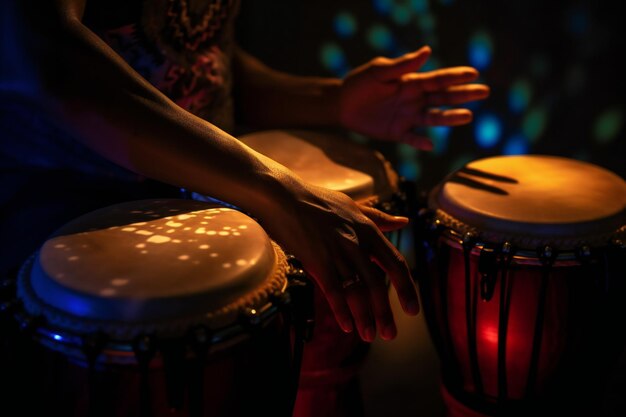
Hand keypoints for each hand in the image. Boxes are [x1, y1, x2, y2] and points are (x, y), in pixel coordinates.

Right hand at [257, 176, 418, 341]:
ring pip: (357, 292)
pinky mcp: (317, 260)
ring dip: (364, 317)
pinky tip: (346, 325)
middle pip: (378, 284)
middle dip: (385, 313)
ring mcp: (338, 252)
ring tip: (368, 336)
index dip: (406, 288)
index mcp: (369, 229)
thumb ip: (379, 217)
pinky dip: (341, 311)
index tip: (412, 309)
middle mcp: (357, 243)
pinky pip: (334, 292)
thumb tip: (403, 221)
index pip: (395, 263)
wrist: (283, 196)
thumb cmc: (316, 200)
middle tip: (389, 334)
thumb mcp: (352, 206)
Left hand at [339, 45, 489, 148]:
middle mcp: (414, 100)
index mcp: (412, 82)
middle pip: (443, 97)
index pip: (438, 79)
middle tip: (484, 92)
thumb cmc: (360, 83)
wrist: (342, 104)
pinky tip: (430, 144)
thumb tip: (427, 51)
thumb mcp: (379, 71)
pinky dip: (420, 142)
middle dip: (463, 95)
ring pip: (433, 118)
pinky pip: (411, 138)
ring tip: (467, 117)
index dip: (456, 76)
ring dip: (450, 118)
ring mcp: (407, 117)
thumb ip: (402, 65)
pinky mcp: (397, 132)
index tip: (474, 73)